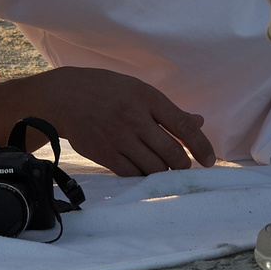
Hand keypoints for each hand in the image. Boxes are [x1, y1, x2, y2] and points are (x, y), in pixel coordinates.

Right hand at [0, 66, 215, 176]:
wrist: (58, 97)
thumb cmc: (102, 89)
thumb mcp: (135, 89)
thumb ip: (167, 109)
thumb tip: (197, 122)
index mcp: (146, 97)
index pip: (183, 125)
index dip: (201, 146)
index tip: (211, 160)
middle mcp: (134, 118)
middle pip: (171, 152)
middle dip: (186, 167)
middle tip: (193, 173)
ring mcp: (119, 138)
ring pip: (153, 166)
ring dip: (168, 176)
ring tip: (175, 179)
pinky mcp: (104, 154)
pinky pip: (131, 173)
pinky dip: (145, 179)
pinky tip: (151, 180)